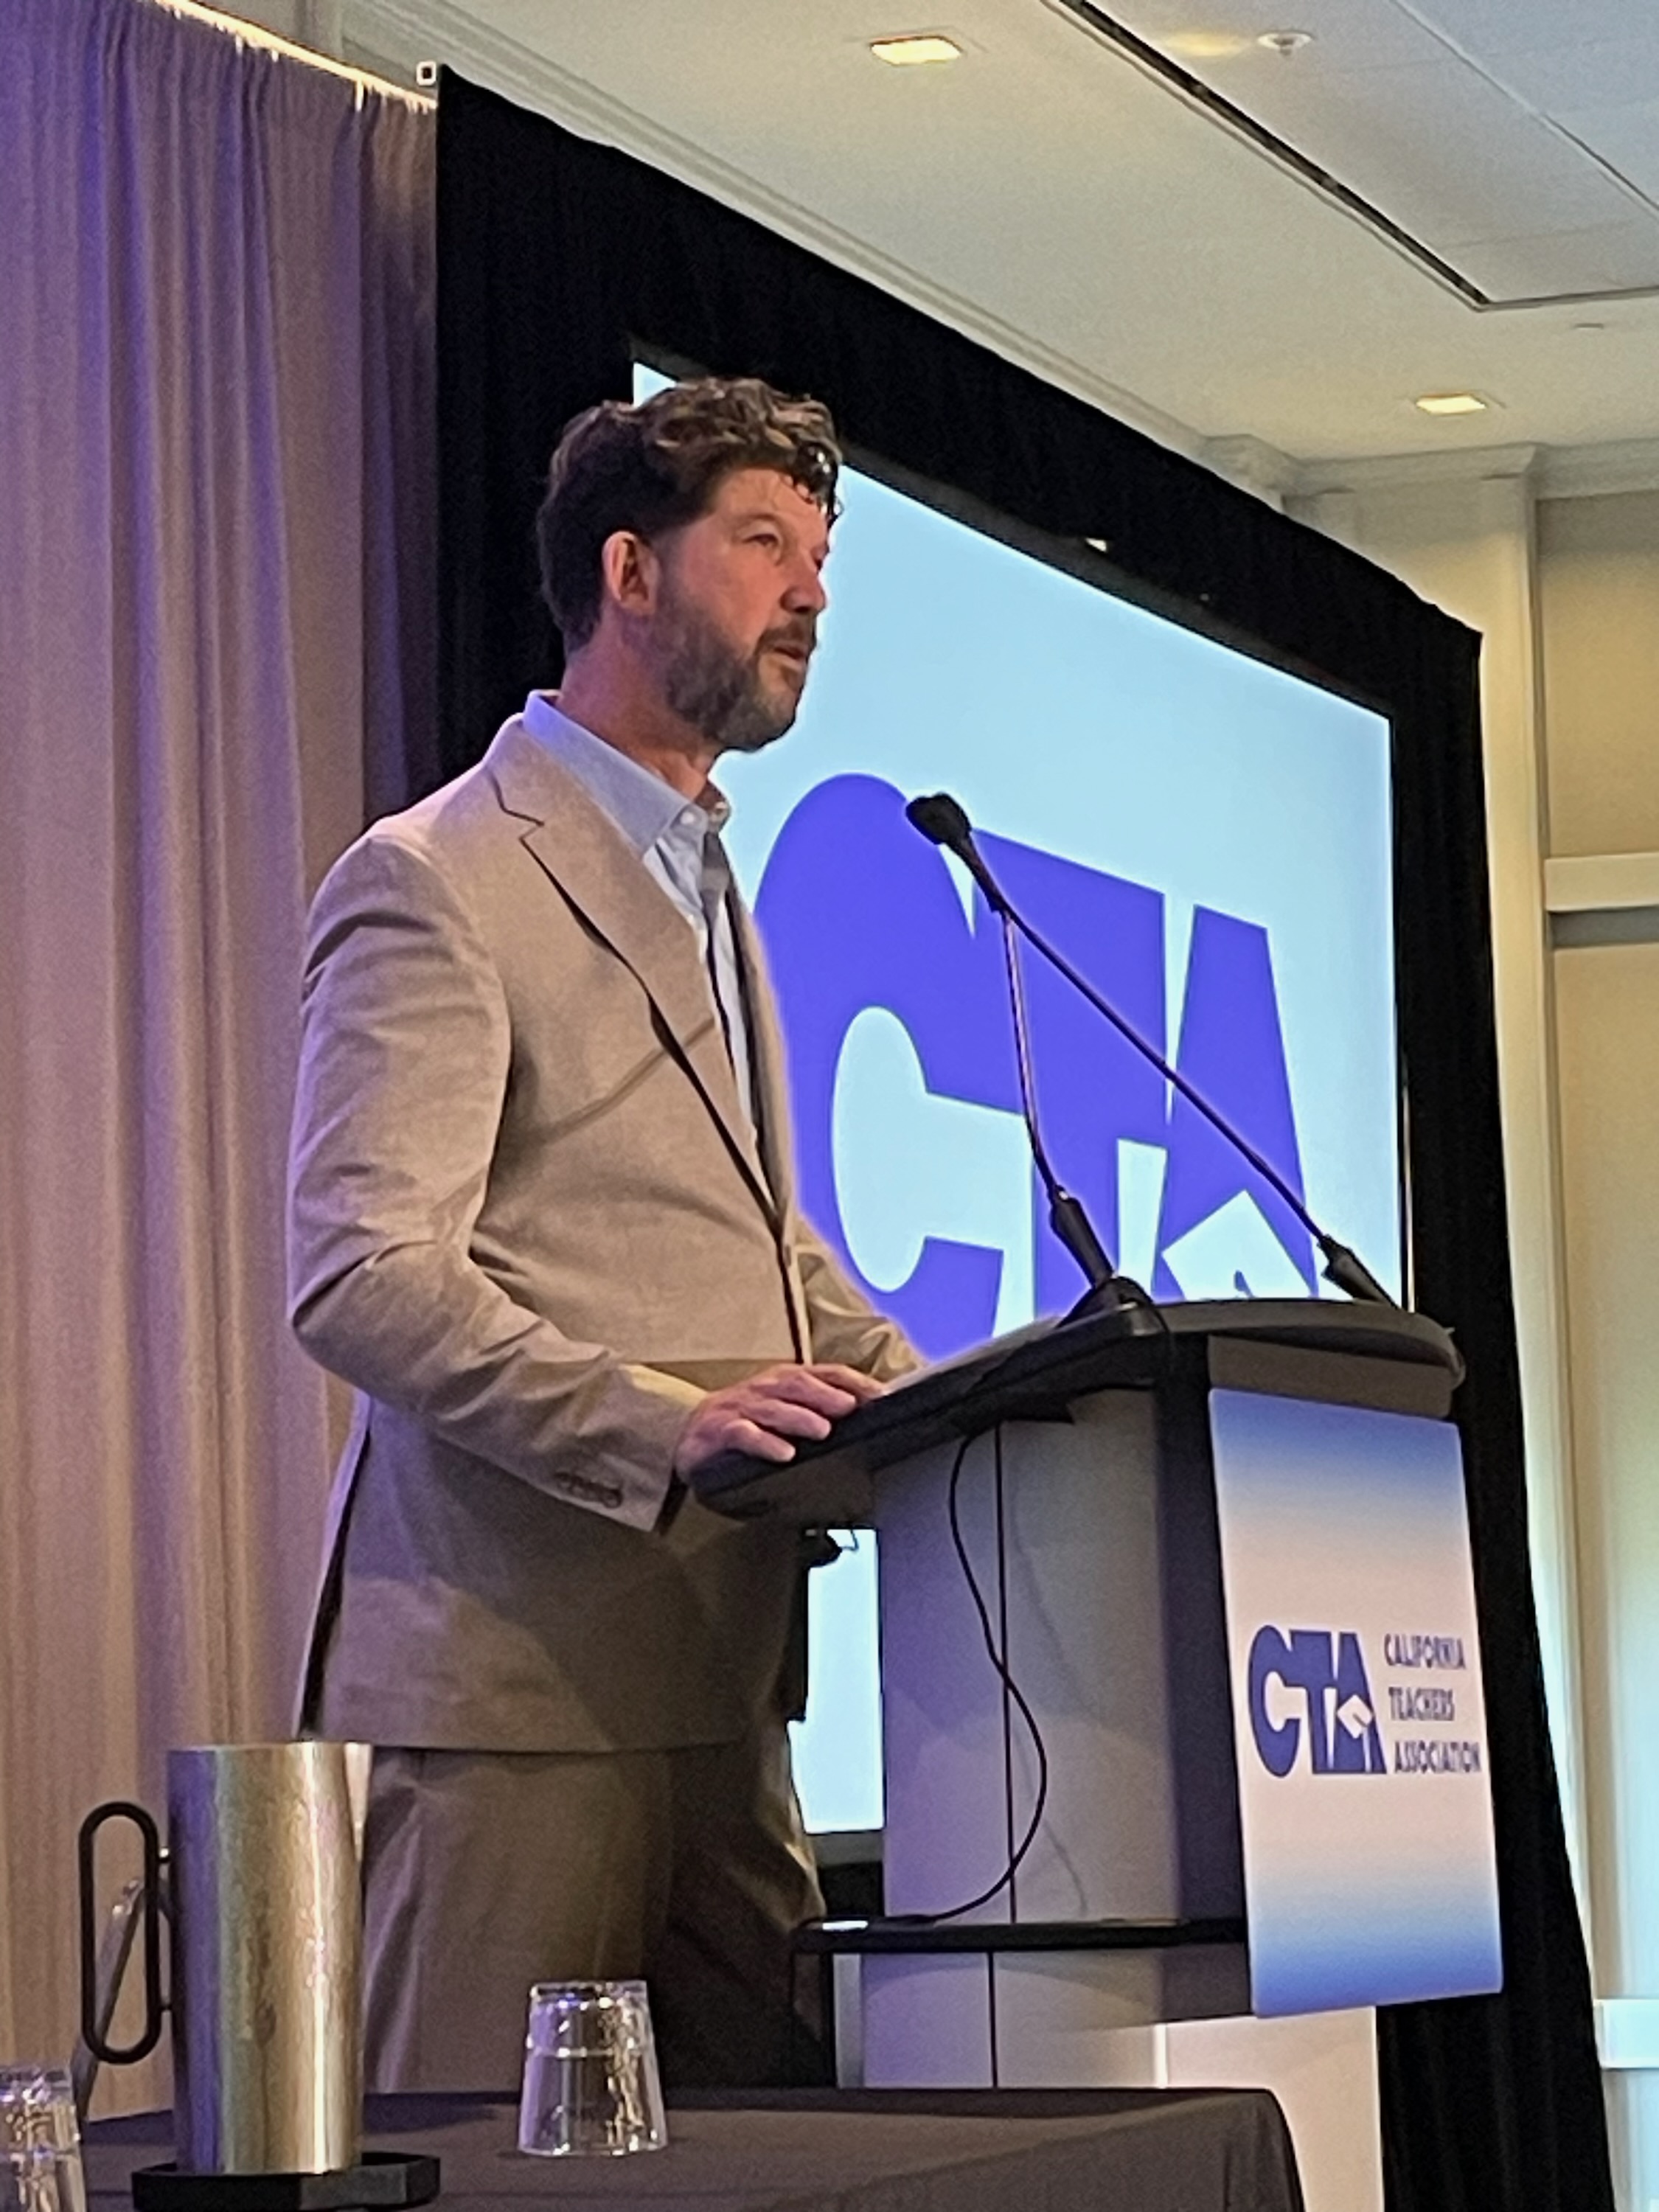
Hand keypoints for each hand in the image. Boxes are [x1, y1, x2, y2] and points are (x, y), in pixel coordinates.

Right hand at [674, 1363, 887, 1478]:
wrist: (688, 1432)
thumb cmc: (745, 1420)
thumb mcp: (783, 1408)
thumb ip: (819, 1406)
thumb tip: (866, 1410)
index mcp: (783, 1380)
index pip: (824, 1373)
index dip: (852, 1381)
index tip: (879, 1395)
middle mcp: (763, 1389)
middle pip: (797, 1384)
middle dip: (826, 1394)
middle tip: (851, 1407)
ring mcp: (740, 1408)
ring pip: (772, 1408)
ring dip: (799, 1417)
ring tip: (822, 1430)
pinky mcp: (719, 1431)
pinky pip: (742, 1434)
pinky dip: (764, 1443)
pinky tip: (783, 1454)